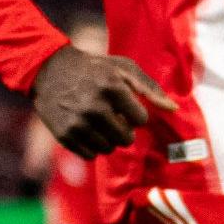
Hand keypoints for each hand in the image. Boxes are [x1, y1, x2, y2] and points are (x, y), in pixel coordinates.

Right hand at [33, 45, 178, 157]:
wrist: (50, 70)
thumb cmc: (95, 69)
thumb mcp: (124, 68)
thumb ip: (150, 87)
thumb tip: (173, 109)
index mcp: (112, 88)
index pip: (140, 120)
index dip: (135, 114)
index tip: (126, 105)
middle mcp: (95, 108)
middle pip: (126, 139)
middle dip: (124, 129)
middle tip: (114, 116)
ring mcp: (78, 123)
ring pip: (108, 149)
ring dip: (108, 138)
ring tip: (100, 122)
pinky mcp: (64, 135)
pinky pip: (90, 155)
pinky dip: (92, 146)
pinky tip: (88, 130)